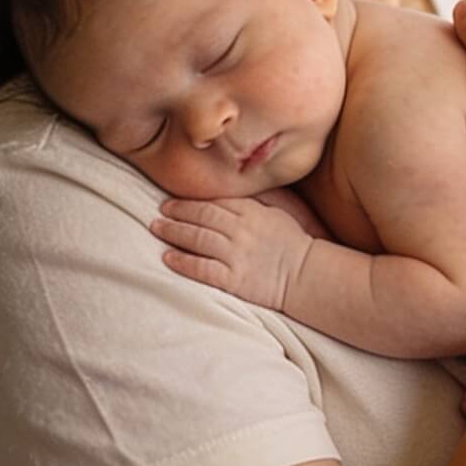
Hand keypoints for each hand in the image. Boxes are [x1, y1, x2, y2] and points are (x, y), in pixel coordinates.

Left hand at [153, 195, 313, 308]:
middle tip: (160, 211)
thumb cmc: (294, 243)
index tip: (174, 199)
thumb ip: (255, 200)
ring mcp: (236, 255)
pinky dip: (183, 262)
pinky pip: (202, 268)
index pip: (215, 201)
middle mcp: (241, 230)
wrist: (308, 276)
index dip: (191, 200)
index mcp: (251, 212)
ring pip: (197, 239)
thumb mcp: (278, 212)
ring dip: (174, 232)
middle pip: (202, 216)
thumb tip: (236, 186)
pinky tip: (168, 257)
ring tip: (157, 228)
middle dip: (177, 212)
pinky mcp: (234, 279)